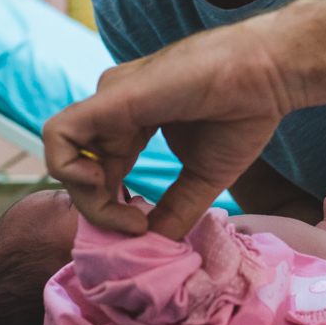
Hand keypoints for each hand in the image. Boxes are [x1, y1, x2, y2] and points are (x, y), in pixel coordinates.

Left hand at [43, 17, 292, 238]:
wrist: (266, 78)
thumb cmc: (244, 114)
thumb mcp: (203, 178)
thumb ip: (175, 210)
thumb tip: (155, 246)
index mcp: (133, 122)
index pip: (100, 172)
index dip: (111, 209)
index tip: (143, 228)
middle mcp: (114, 109)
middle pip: (81, 169)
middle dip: (100, 210)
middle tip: (136, 228)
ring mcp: (110, 101)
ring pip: (66, 157)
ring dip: (86, 197)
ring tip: (123, 210)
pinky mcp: (110, 98)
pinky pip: (59, 135)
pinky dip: (67, 168)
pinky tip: (103, 184)